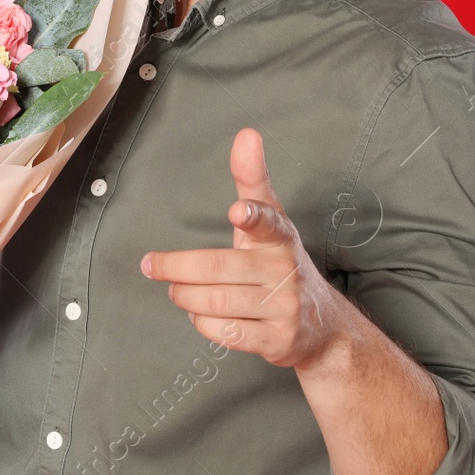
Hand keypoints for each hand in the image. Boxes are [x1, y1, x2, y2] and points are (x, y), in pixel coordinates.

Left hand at [140, 127, 347, 370]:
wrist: (321, 326)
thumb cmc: (281, 263)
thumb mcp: (271, 220)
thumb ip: (252, 180)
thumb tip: (247, 134)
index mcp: (280, 236)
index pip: (269, 222)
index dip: (253, 216)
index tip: (237, 213)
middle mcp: (285, 270)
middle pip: (218, 268)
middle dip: (177, 268)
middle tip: (153, 266)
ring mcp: (284, 307)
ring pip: (217, 302)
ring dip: (186, 297)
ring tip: (176, 291)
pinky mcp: (277, 340)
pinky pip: (227, 332)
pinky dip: (203, 323)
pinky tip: (200, 314)